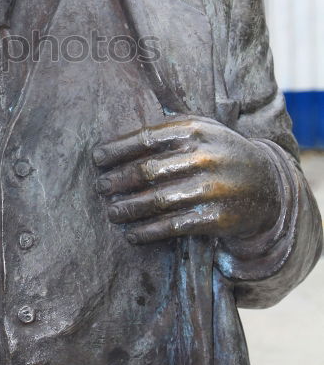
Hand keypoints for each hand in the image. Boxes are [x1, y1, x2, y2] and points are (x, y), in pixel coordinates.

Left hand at [93, 116, 281, 244]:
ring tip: (112, 212)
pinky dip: (148, 232)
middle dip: (118, 180)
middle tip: (101, 188)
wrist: (268, 185)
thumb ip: (166, 129)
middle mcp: (203, 156)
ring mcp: (211, 188)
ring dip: (128, 209)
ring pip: (156, 200)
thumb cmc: (220, 152)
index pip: (145, 139)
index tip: (97, 160)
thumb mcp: (202, 129)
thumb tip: (117, 142)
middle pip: (147, 170)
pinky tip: (132, 235)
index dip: (116, 150)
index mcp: (194, 129)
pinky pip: (173, 226)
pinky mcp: (216, 217)